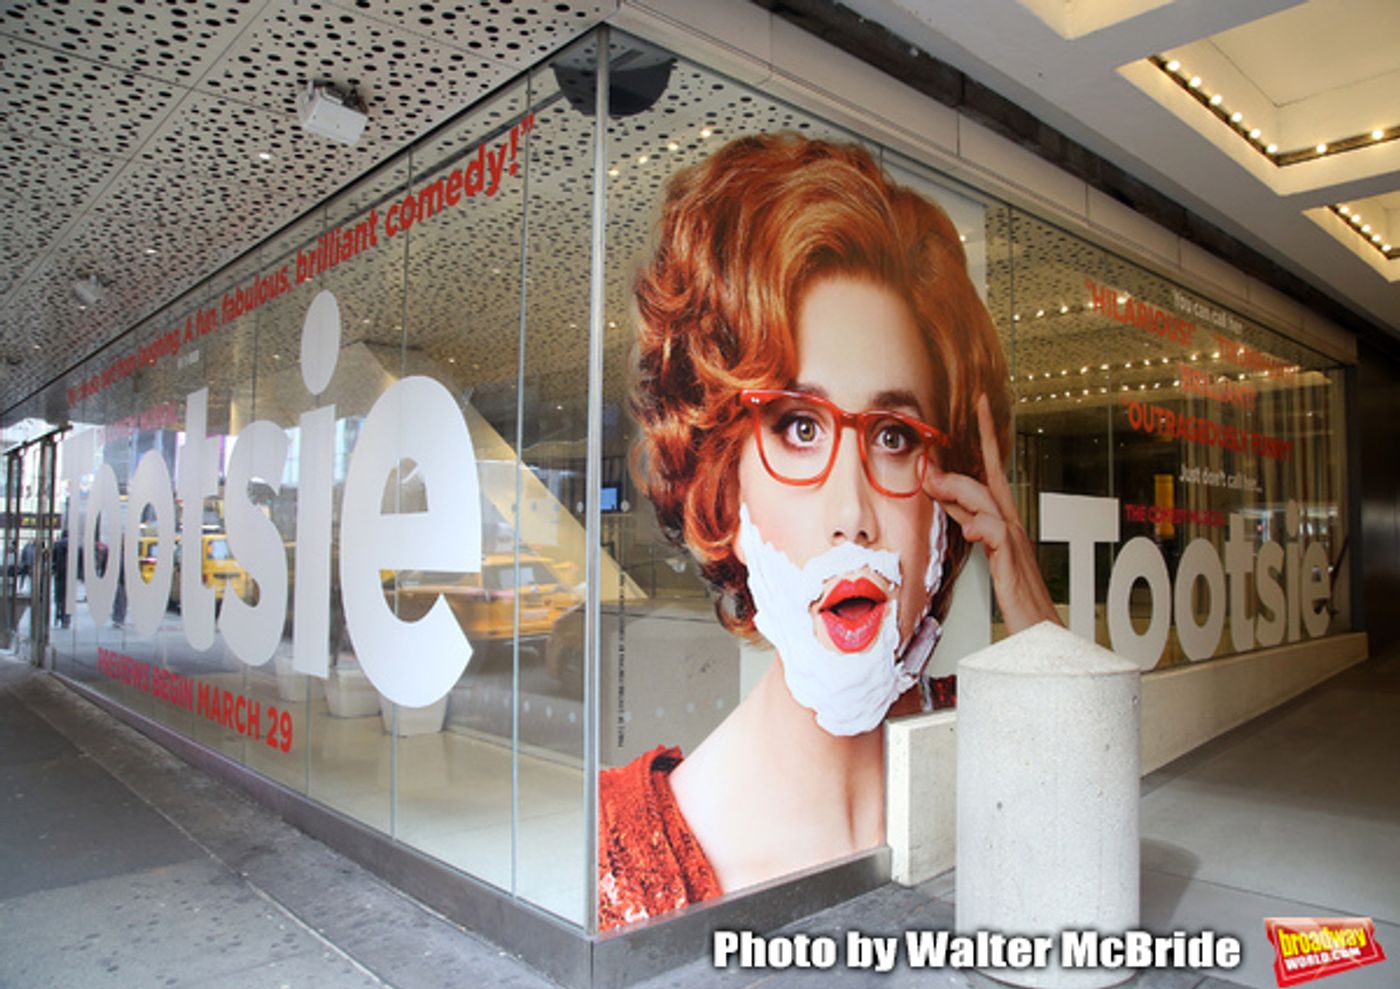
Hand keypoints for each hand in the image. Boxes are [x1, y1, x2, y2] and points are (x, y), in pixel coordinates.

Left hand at [924, 394, 1060, 633]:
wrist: (1042, 636)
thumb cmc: (1018, 598)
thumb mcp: (988, 551)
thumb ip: (969, 523)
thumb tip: (949, 500)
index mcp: (1005, 524)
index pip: (994, 473)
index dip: (987, 439)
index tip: (980, 406)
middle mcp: (1013, 528)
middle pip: (994, 480)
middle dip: (978, 449)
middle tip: (946, 436)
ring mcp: (1016, 547)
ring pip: (991, 504)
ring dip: (962, 490)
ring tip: (935, 483)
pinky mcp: (1013, 569)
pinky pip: (1000, 539)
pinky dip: (985, 528)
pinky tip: (970, 528)